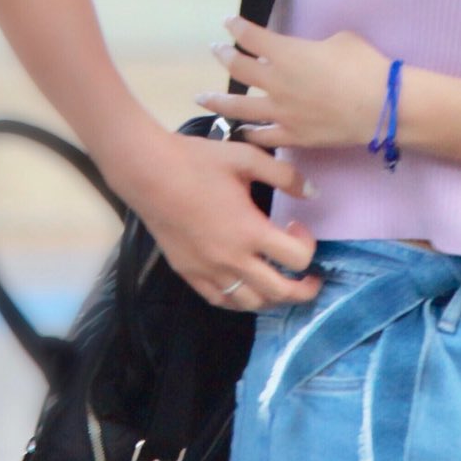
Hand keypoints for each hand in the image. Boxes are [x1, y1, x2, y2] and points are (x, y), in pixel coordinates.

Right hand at [103, 119, 321, 311]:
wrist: (148, 172)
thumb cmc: (196, 161)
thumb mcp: (246, 157)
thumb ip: (285, 175)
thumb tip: (312, 193)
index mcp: (250, 231)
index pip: (296, 259)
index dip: (308, 244)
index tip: (296, 226)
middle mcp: (232, 259)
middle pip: (280, 292)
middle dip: (304, 289)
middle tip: (311, 279)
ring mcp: (208, 271)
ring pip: (251, 304)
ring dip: (273, 297)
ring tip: (279, 284)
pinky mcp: (189, 273)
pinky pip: (221, 301)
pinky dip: (240, 300)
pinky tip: (245, 286)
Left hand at [200, 18, 392, 150]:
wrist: (382, 106)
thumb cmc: (364, 66)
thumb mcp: (340, 40)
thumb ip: (314, 45)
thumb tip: (309, 52)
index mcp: (286, 53)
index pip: (251, 37)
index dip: (237, 28)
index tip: (229, 23)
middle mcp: (276, 82)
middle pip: (239, 69)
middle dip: (224, 56)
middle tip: (216, 50)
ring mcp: (281, 112)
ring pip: (239, 107)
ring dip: (218, 100)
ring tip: (202, 97)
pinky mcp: (293, 136)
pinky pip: (264, 136)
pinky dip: (249, 133)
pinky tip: (240, 132)